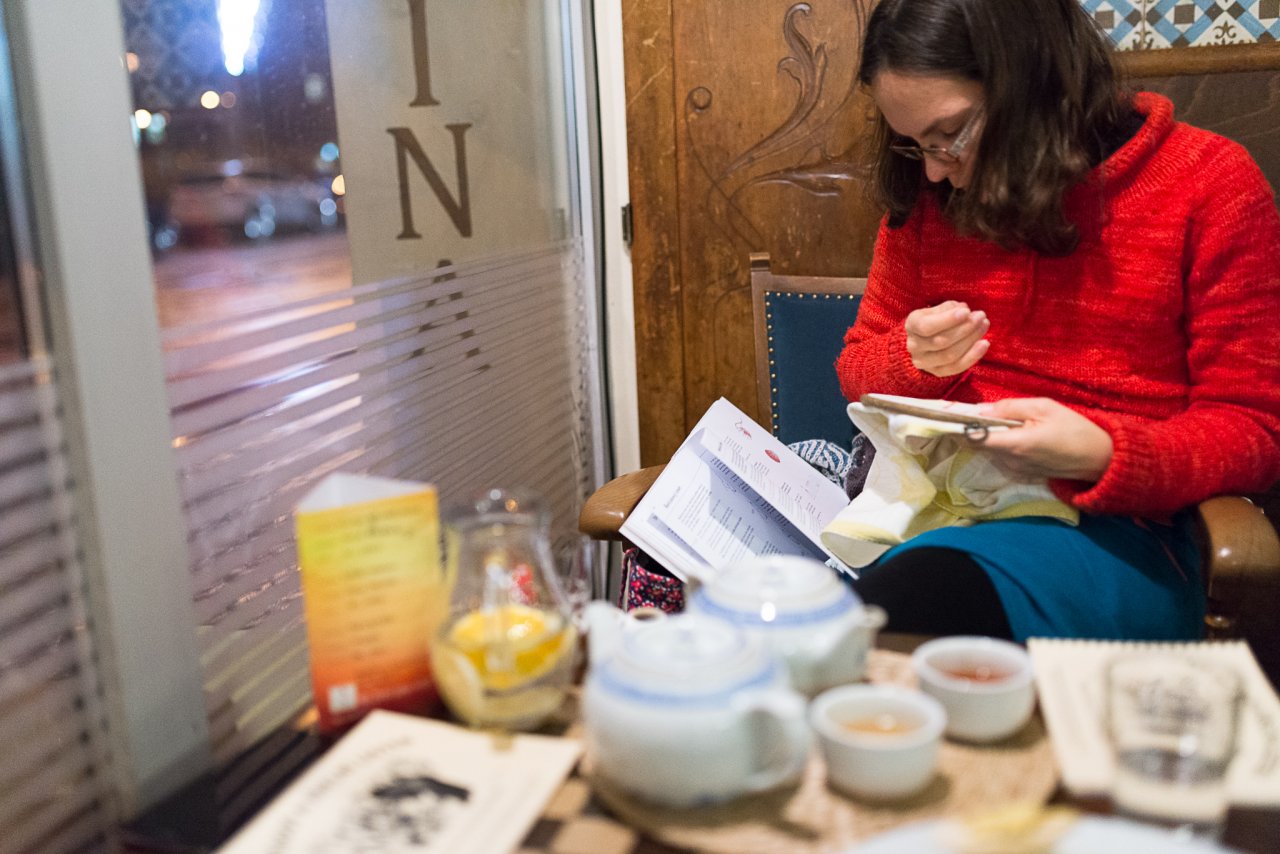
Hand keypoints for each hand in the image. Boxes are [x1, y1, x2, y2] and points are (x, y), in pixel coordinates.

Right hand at [905, 301, 989, 376]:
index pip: (927, 326)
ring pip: (950, 355)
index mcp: (912, 325)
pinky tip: (985, 344)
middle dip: (964, 328)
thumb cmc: (935, 319)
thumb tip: (963, 309)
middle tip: (980, 317)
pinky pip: (956, 367)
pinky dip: (973, 356)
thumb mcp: (936, 309)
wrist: (925, 339)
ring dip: (971, 340)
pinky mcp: (937, 372)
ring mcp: (924, 362)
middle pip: (941, 341)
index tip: (967, 311)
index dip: (948, 320)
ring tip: (984, 326)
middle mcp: (914, 346)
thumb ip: (949, 308)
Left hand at [972, 398, 1112, 482]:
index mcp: (1015, 445)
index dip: (959, 427)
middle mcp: (1010, 462)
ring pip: (990, 451)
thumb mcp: (1044, 408)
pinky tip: (1010, 432)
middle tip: (970, 411)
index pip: (974, 439)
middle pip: (979, 445)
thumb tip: (982, 409)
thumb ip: (1011, 407)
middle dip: (972, 429)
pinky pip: (1002, 457)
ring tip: (994, 419)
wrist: (1099, 458)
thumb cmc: (1074, 429)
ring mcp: (1016, 471)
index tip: (951, 415)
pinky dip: (1000, 444)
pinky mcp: (1023, 474)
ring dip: (988, 436)